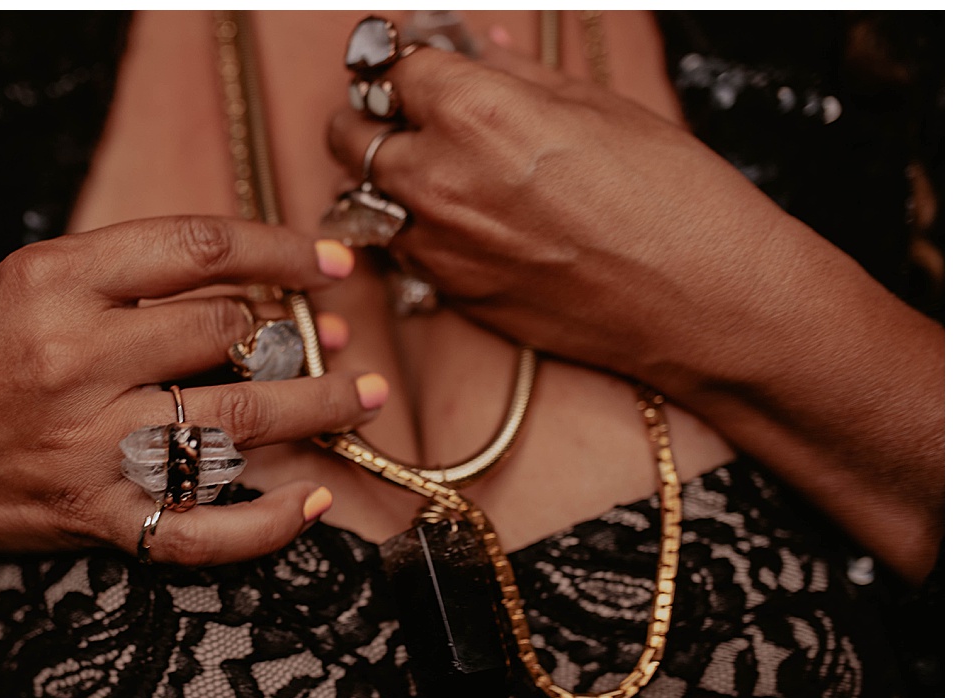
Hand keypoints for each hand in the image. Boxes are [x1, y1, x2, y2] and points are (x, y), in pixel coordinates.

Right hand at [0, 216, 376, 669]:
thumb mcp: (24, 287)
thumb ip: (125, 281)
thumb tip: (248, 290)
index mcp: (55, 281)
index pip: (198, 249)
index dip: (282, 248)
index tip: (331, 261)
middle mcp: (74, 358)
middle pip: (228, 336)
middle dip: (300, 338)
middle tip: (338, 343)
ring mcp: (84, 444)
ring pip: (235, 424)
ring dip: (315, 411)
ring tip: (362, 400)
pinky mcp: (90, 517)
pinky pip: (200, 529)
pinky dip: (267, 524)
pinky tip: (310, 502)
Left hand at [328, 44, 942, 582]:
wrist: (701, 300)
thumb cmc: (669, 195)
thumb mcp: (596, 106)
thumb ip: (515, 74)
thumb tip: (473, 47)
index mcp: (474, 111)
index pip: (393, 69)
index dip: (406, 63)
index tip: (416, 66)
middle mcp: (438, 178)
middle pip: (346, 133)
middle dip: (369, 116)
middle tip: (404, 114)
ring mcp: (437, 244)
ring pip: (360, 198)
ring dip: (380, 179)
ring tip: (429, 171)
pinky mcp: (449, 294)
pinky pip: (397, 251)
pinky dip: (407, 230)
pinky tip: (454, 221)